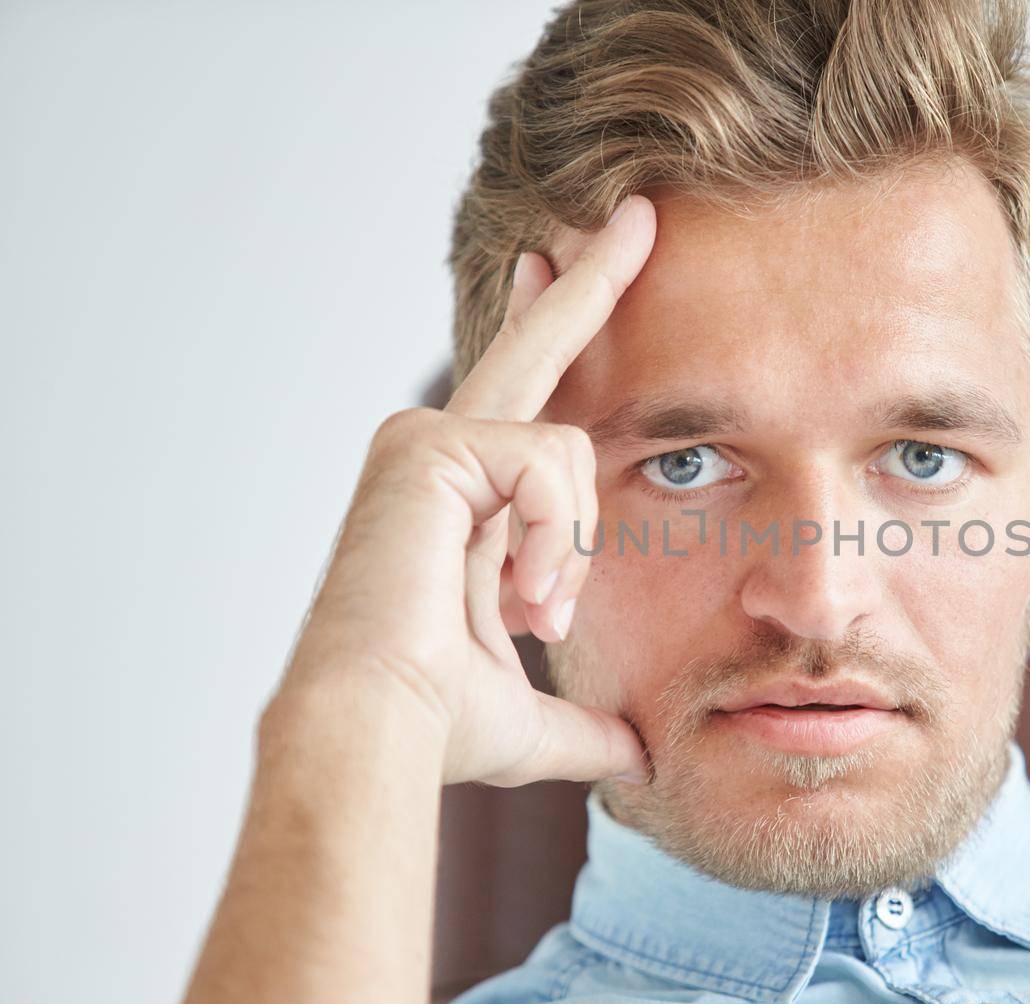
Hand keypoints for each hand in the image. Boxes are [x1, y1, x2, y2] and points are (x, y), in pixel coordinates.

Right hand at [273, 195, 655, 787]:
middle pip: (537, 348)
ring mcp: (427, 441)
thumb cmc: (434, 726)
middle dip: (595, 281)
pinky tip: (516, 593)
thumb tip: (640, 759)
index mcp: (462, 498)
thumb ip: (587, 730)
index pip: (527, 399)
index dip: (559, 330)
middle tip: (644, 210)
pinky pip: (548, 466)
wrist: (378, 734)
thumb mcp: (534, 723)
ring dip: (568, 552)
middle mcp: (437, 452)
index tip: (563, 261)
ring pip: (570, 450)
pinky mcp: (428, 444)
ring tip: (529, 613)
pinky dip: (552, 543)